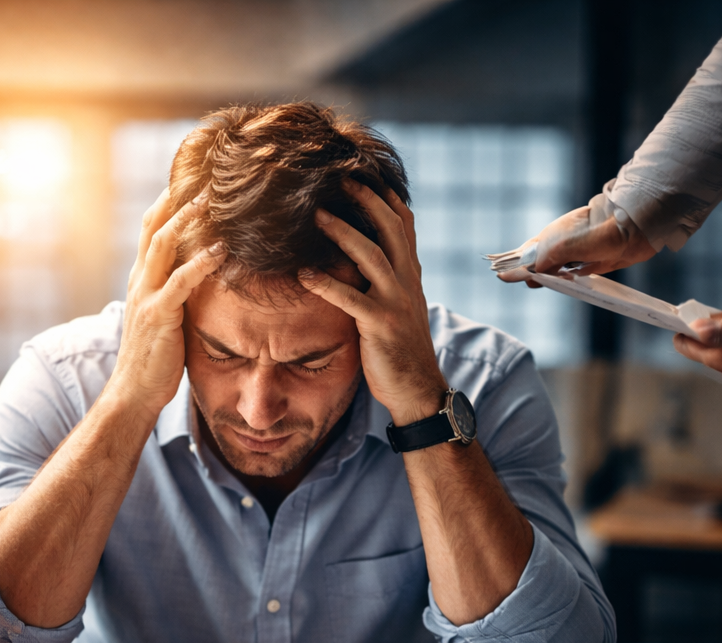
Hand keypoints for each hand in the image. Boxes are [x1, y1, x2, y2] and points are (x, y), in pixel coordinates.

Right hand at [110, 188, 225, 415]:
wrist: (133, 391)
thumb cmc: (155, 356)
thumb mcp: (165, 314)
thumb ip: (178, 290)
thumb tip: (204, 271)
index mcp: (141, 277)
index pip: (152, 225)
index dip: (170, 198)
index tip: (193, 175)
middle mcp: (140, 279)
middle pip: (154, 224)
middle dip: (177, 196)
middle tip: (204, 172)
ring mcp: (146, 296)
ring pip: (163, 245)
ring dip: (188, 219)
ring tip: (213, 200)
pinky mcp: (158, 316)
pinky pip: (180, 282)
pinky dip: (200, 263)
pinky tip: (220, 250)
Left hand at [297, 179, 446, 423]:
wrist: (418, 389)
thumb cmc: (400, 350)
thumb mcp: (398, 308)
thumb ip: (385, 282)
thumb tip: (363, 260)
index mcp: (410, 275)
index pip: (403, 224)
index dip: (385, 196)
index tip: (362, 172)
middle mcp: (407, 282)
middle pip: (390, 228)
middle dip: (365, 199)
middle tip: (338, 177)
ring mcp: (396, 302)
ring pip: (371, 255)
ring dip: (343, 232)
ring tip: (316, 215)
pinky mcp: (380, 325)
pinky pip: (351, 299)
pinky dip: (326, 284)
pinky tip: (303, 274)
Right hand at [496, 204, 655, 285]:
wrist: (636, 228)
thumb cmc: (599, 233)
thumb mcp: (562, 248)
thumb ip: (542, 263)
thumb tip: (527, 277)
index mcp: (550, 237)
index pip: (524, 254)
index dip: (513, 265)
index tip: (500, 274)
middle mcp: (561, 245)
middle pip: (538, 264)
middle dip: (530, 274)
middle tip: (524, 281)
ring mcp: (577, 254)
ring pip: (555, 271)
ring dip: (549, 279)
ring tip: (542, 285)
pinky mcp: (593, 263)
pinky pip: (573, 276)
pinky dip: (566, 282)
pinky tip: (564, 286)